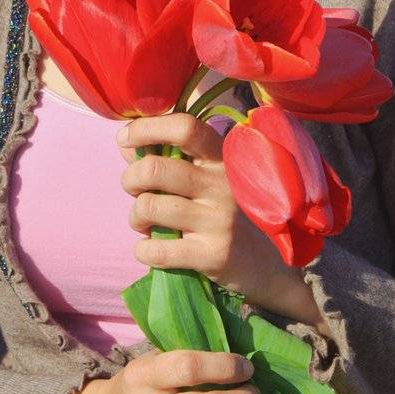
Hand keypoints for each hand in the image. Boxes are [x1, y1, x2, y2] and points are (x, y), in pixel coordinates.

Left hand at [119, 112, 322, 325]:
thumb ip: (170, 160)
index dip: (146, 128)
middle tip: (135, 191)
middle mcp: (222, 184)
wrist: (269, 266)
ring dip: (135, 217)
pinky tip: (151, 249)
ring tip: (145, 223)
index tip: (125, 139)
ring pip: (149, 206)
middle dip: (130, 180)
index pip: (185, 127)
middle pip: (154, 168)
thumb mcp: (208, 180)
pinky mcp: (213, 255)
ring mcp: (219, 220)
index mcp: (222, 158)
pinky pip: (156, 249)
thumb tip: (127, 146)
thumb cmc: (227, 214)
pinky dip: (143, 250)